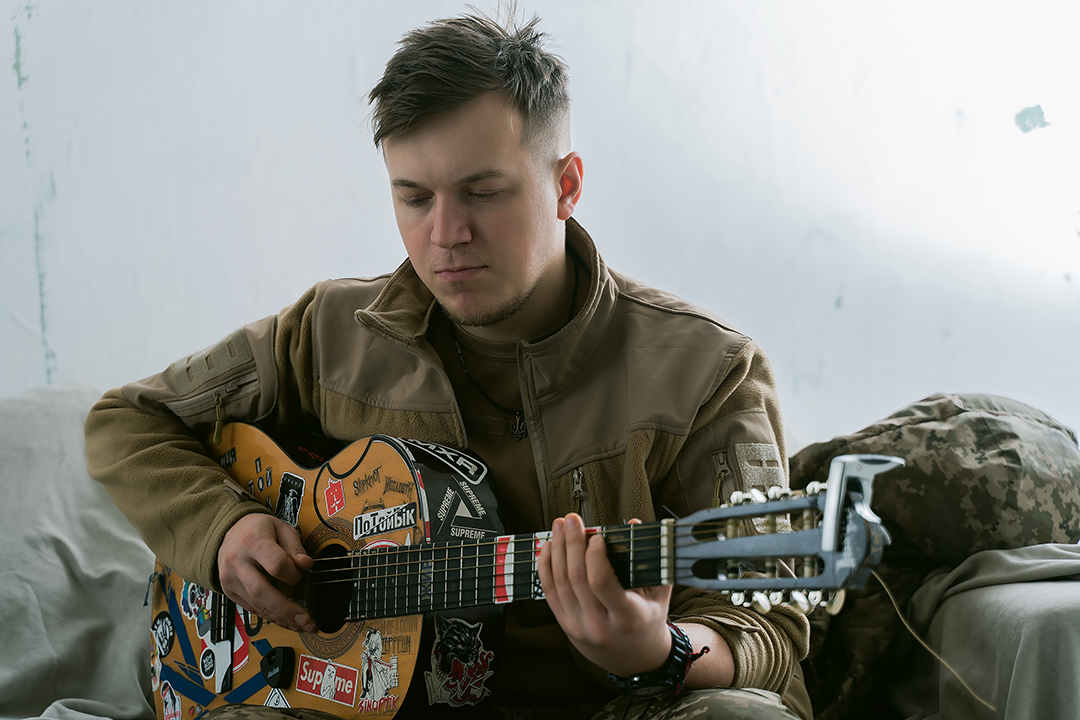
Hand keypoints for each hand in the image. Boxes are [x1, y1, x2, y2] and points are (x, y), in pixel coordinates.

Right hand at [217, 513, 315, 632]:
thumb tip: (306, 564)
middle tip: (306, 620)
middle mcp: (237, 562)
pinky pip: (252, 609)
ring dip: (281, 618)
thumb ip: (295, 547)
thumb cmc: (258, 529)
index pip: (276, 565)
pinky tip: (286, 619)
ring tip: (301, 624)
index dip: (293, 573)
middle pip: (262, 592)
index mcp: (252, 542)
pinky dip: (271, 616)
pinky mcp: (229, 592)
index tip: (303, 571)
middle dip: (286, 610)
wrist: (230, 532)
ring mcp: (230, 579)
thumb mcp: (281, 528)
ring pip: (256, 606)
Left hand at [537, 513, 672, 676]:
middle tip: (571, 519)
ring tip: (559, 526)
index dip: (595, 556)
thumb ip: (650, 559)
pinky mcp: (564, 625)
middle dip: (571, 542)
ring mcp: (578, 627)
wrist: (634, 659)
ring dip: (556, 549)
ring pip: (559, 582)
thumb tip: (632, 524)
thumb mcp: (658, 593)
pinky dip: (546, 566)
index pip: (601, 583)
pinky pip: (548, 591)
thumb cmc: (648, 620)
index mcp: (627, 617)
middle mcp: (599, 625)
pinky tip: (549, 547)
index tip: (597, 535)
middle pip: (576, 578)